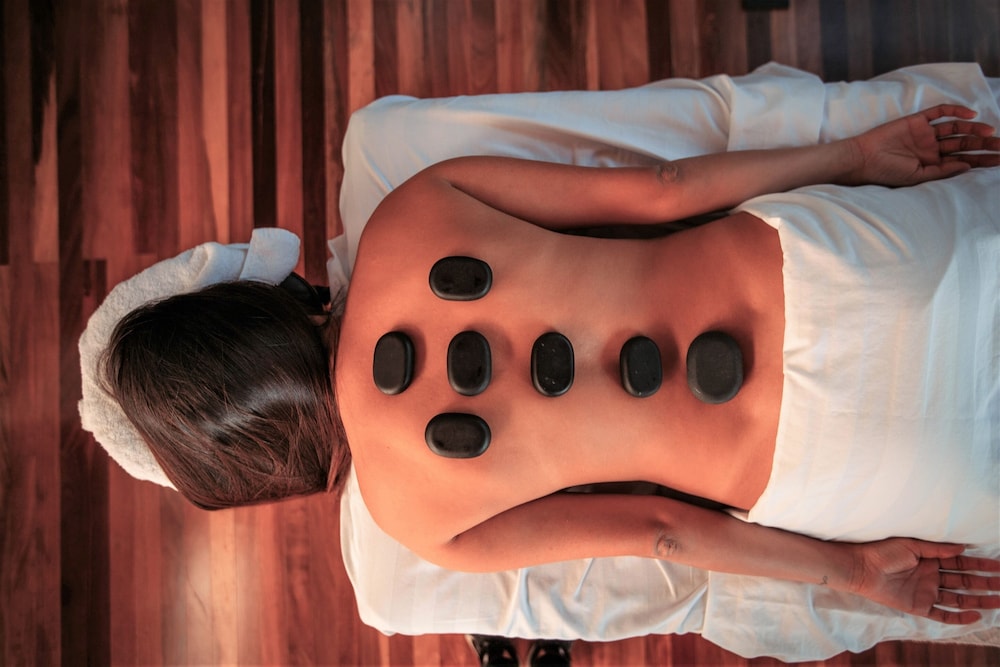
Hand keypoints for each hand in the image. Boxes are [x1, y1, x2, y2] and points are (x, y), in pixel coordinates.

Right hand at [844, 104, 999, 186]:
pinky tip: (970, 114)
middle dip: (984, 145)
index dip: (982, 160)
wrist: (862, 159)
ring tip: (990, 133)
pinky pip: (939, 112)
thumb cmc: (885, 173)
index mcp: (932, 164)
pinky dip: (955, 111)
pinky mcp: (917, 120)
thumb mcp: (917, 178)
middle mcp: (931, 148)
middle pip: (964, 144)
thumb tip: (967, 165)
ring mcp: (925, 133)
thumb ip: (942, 171)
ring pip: (956, 128)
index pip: (963, 160)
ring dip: (973, 129)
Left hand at [850, 538, 999, 623]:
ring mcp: (926, 592)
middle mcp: (930, 576)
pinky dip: (959, 617)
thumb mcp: (912, 545)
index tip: (998, 564)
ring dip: (979, 599)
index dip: (980, 564)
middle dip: (986, 582)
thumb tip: (963, 547)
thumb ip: (937, 548)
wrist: (860, 567)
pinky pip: (942, 615)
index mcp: (929, 559)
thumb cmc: (882, 551)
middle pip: (964, 581)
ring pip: (959, 598)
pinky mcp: (918, 607)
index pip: (961, 563)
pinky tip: (977, 615)